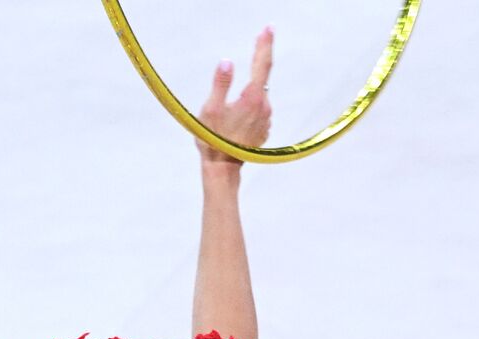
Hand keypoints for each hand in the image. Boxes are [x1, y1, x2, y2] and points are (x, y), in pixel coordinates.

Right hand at [196, 26, 273, 165]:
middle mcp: (264, 107)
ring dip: (249, 90)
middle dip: (260, 59)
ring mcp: (266, 119)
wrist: (223, 168)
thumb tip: (227, 62)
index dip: (265, 45)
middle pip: (262, 78)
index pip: (262, 64)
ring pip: (259, 95)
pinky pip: (258, 110)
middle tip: (261, 39)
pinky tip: (237, 116)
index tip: (268, 29)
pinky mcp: (263, 129)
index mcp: (251, 98)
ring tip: (233, 102)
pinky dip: (250, 105)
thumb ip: (220, 84)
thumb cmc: (212, 139)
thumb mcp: (210, 109)